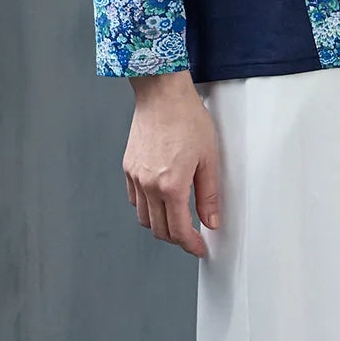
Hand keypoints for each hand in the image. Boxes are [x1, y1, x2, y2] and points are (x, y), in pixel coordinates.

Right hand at [124, 70, 220, 257]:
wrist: (162, 93)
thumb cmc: (187, 118)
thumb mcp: (208, 157)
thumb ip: (209, 194)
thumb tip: (211, 221)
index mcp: (171, 186)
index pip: (179, 230)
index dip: (191, 244)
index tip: (199, 247)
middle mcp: (149, 186)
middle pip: (160, 229)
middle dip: (177, 238)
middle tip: (191, 236)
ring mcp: (136, 177)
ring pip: (144, 218)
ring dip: (160, 225)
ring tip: (176, 219)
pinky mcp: (128, 167)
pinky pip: (134, 199)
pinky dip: (146, 207)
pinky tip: (159, 200)